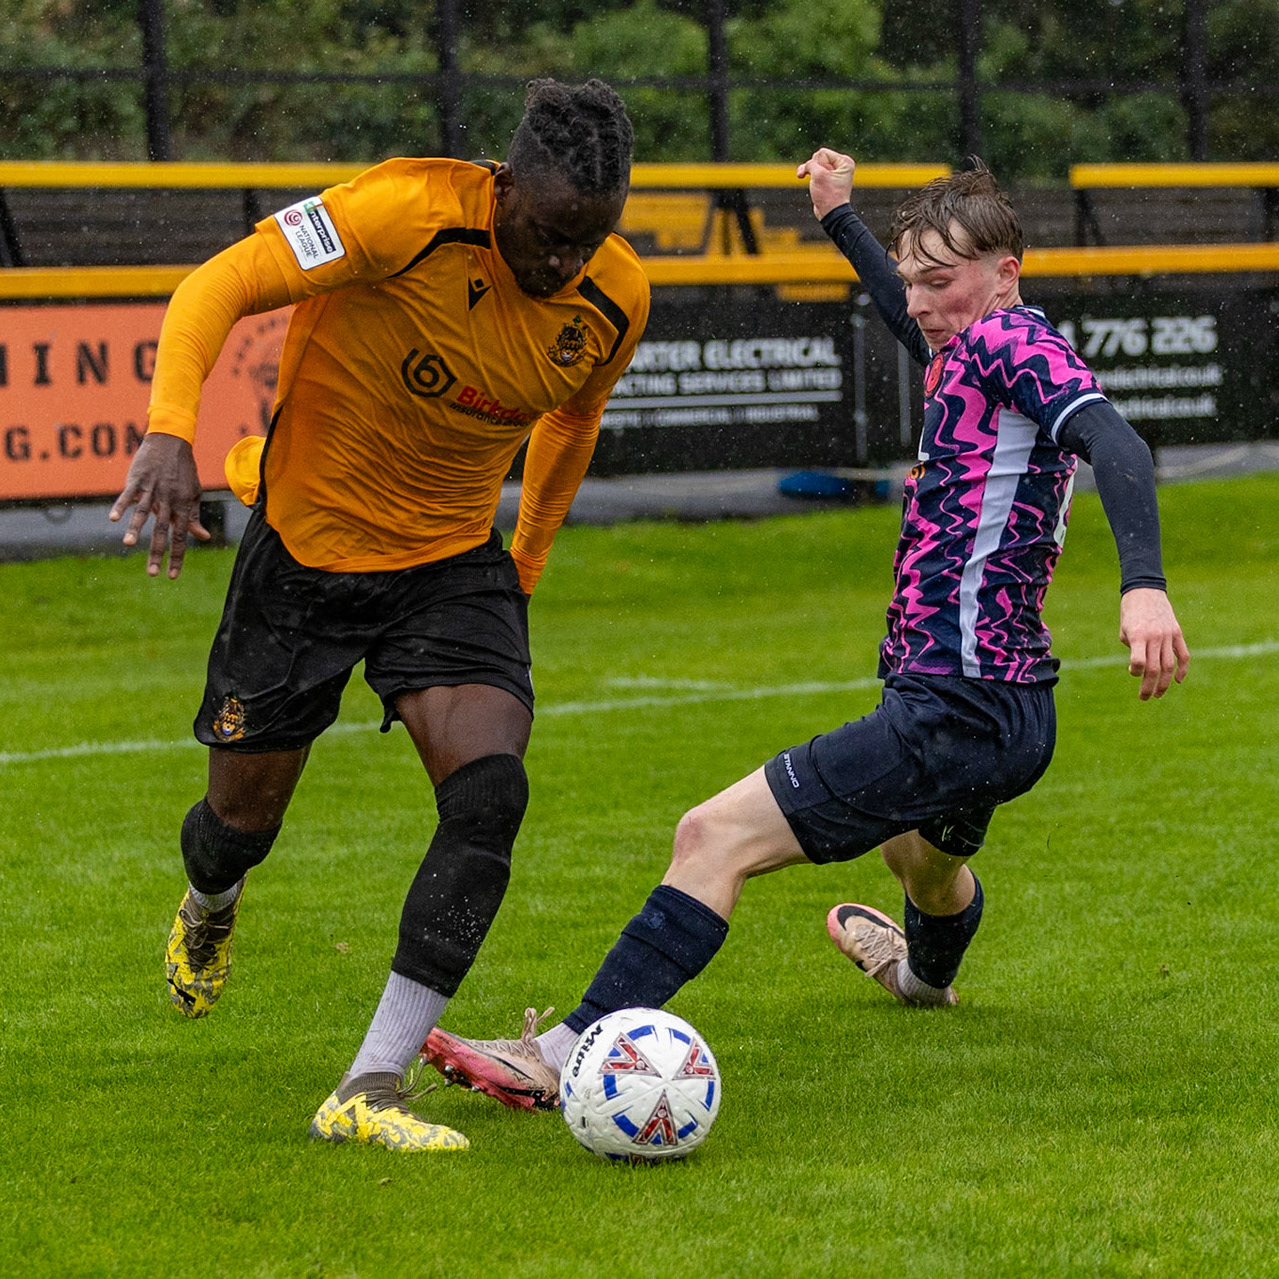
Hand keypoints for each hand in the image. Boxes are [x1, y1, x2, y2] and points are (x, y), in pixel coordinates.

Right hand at [108, 432, 209, 578]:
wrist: (171, 442)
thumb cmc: (183, 471)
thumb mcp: (193, 493)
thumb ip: (193, 516)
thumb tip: (203, 537)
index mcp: (181, 507)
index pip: (180, 538)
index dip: (177, 557)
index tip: (172, 576)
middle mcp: (167, 501)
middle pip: (162, 531)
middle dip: (156, 553)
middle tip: (151, 574)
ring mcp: (151, 490)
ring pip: (143, 513)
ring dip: (134, 529)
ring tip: (127, 544)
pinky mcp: (137, 480)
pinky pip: (128, 495)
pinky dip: (121, 506)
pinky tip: (113, 518)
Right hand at [796, 148, 856, 219]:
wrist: (831, 214)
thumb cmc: (828, 195)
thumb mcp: (818, 175)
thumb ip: (811, 164)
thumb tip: (808, 165)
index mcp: (844, 162)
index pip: (823, 153)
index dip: (817, 164)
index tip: (821, 177)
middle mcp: (840, 166)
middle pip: (818, 158)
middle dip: (812, 167)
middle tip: (814, 180)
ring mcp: (833, 173)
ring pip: (815, 164)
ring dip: (807, 170)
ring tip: (800, 175)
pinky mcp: (827, 180)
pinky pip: (815, 171)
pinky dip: (808, 174)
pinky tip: (801, 176)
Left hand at [1119, 587, 1189, 699]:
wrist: (1145, 590)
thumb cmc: (1130, 612)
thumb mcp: (1124, 629)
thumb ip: (1132, 648)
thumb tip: (1140, 667)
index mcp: (1138, 636)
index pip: (1139, 662)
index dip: (1136, 672)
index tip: (1133, 673)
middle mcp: (1154, 637)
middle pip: (1154, 668)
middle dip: (1148, 687)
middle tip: (1144, 698)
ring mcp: (1168, 636)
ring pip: (1169, 665)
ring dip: (1164, 683)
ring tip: (1157, 694)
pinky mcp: (1177, 633)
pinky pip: (1183, 655)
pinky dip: (1182, 669)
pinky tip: (1178, 681)